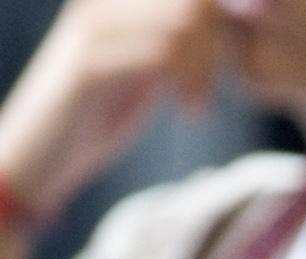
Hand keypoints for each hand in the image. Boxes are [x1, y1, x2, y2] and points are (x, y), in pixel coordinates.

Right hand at [0, 0, 225, 216]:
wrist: (41, 155)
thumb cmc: (96, 112)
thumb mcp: (144, 68)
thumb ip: (174, 40)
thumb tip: (223, 18)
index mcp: (111, 3)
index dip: (217, 25)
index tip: (220, 67)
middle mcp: (100, 6)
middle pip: (193, 6)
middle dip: (216, 47)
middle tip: (209, 89)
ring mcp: (93, 31)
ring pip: (184, 28)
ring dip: (206, 70)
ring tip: (197, 103)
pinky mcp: (89, 64)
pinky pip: (164, 56)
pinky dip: (192, 85)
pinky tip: (189, 112)